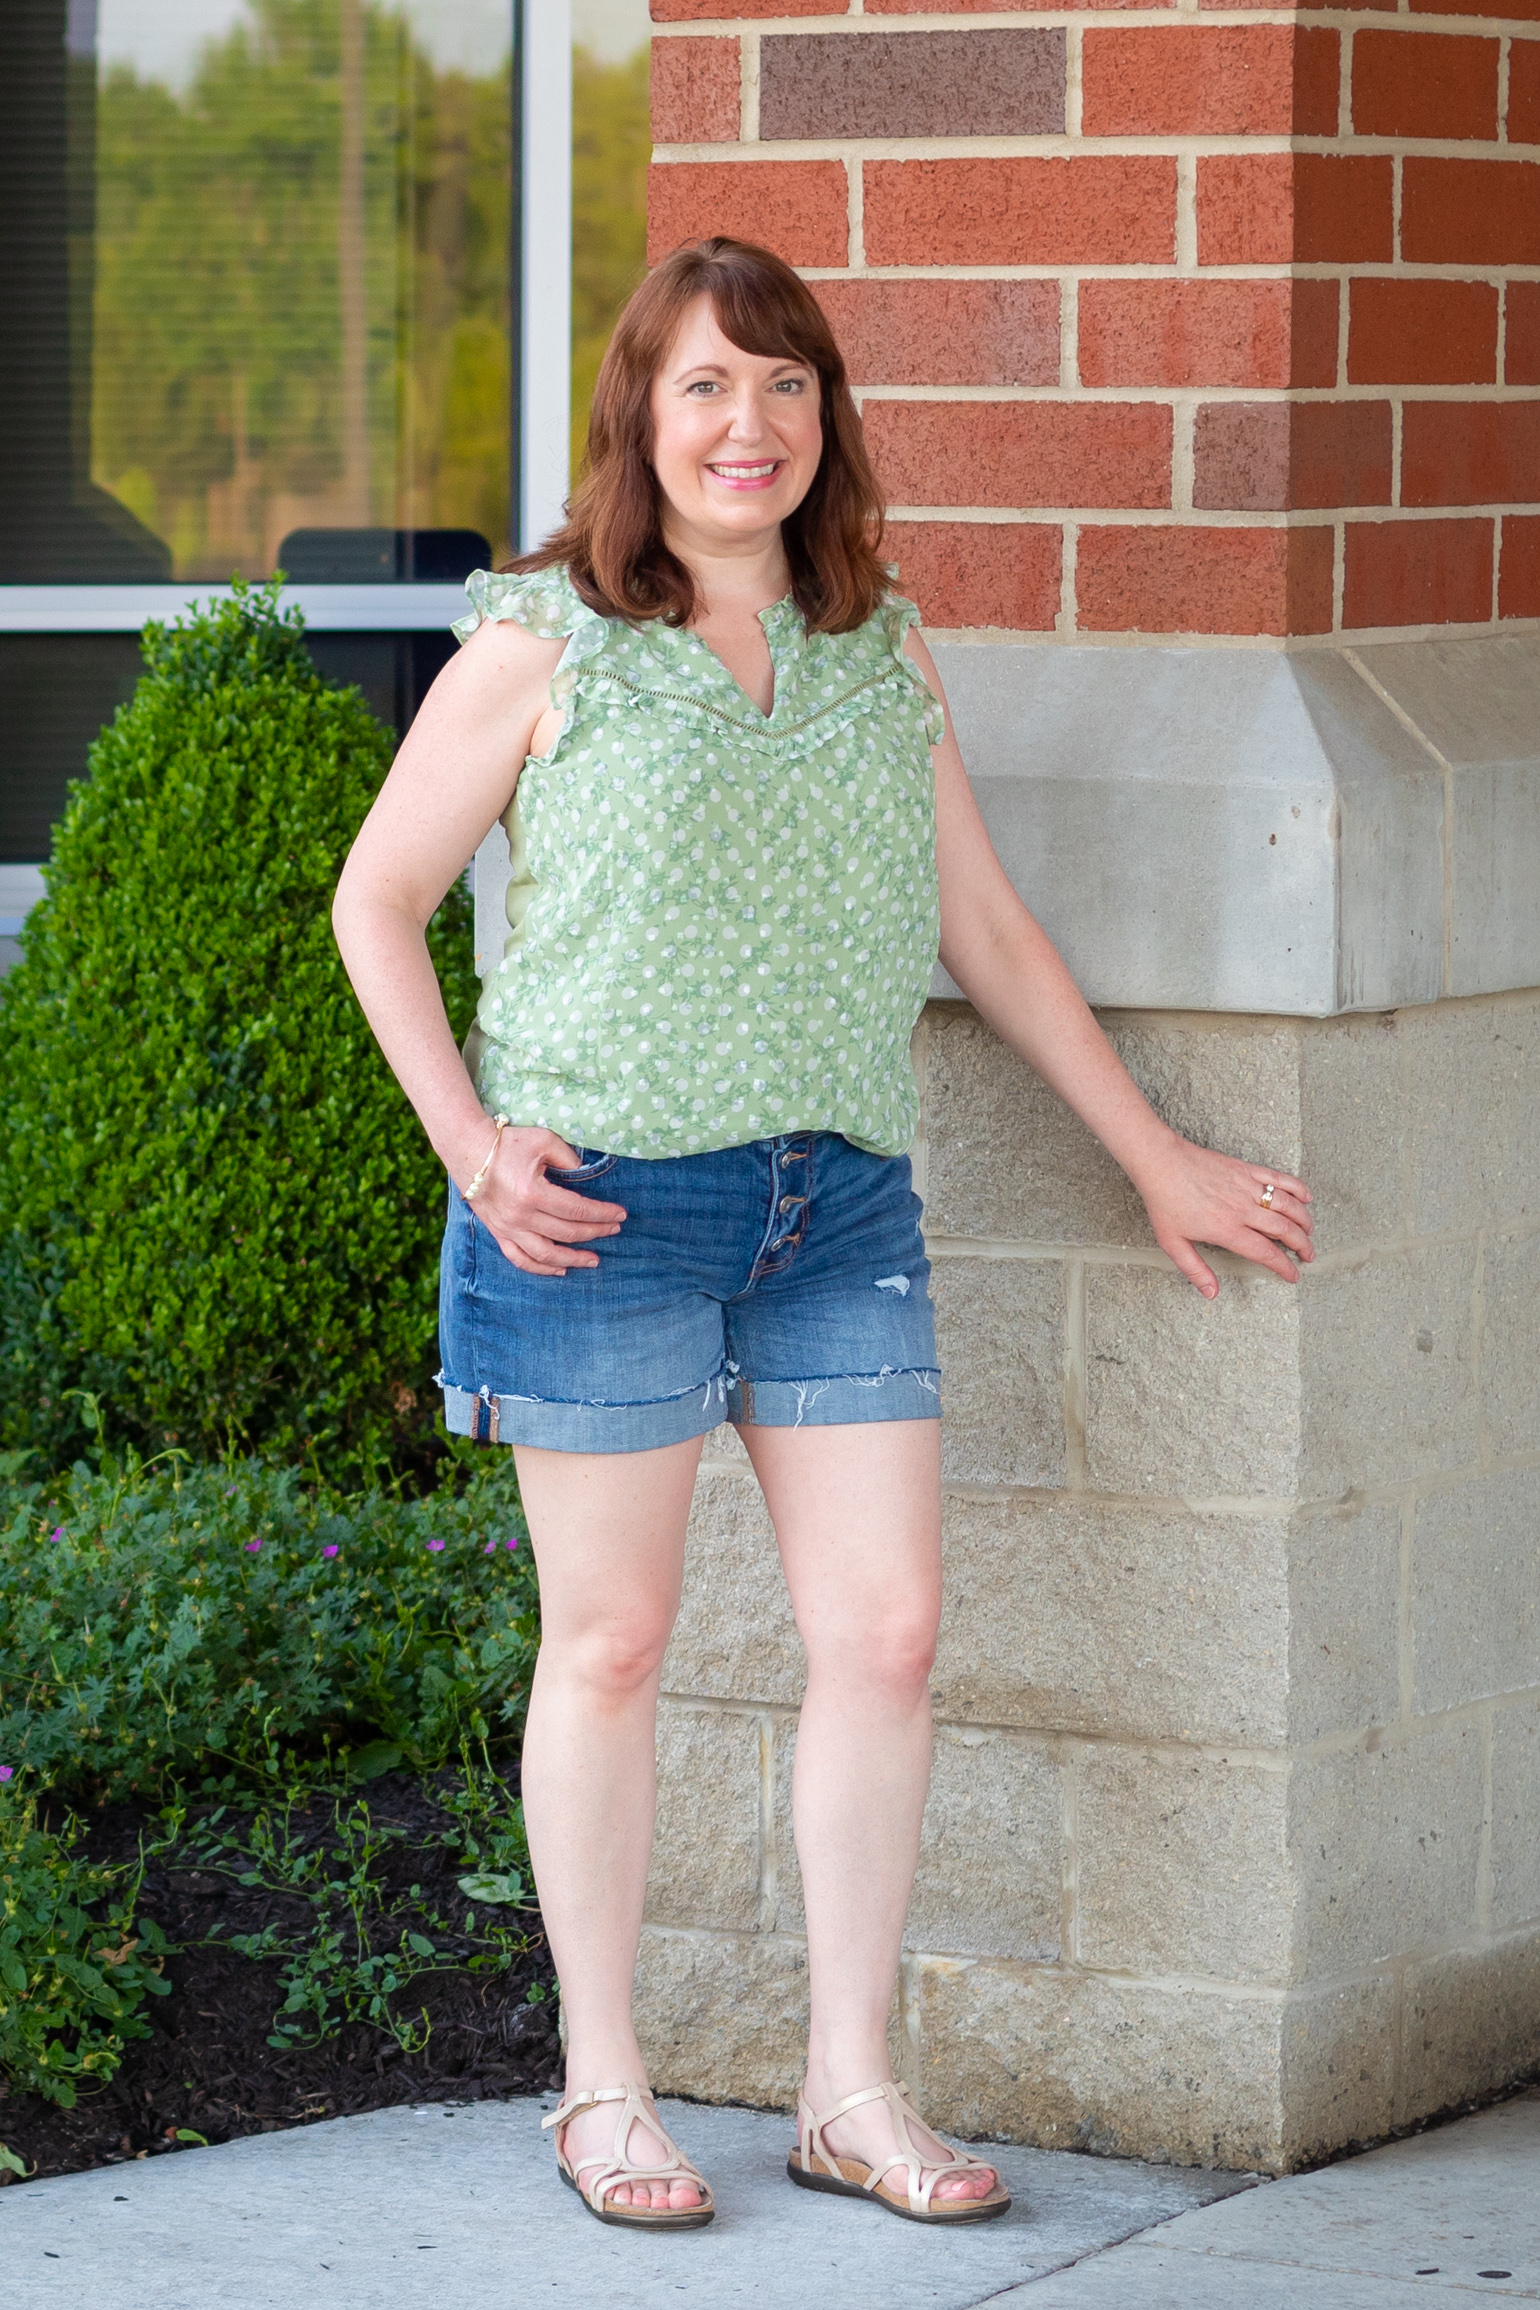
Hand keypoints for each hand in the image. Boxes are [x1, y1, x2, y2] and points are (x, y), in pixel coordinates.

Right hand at [458, 1126, 625, 1277]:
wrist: (466, 1148)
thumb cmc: (507, 1142)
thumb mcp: (544, 1141)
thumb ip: (569, 1159)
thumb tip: (587, 1176)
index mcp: (533, 1193)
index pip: (577, 1210)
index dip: (602, 1214)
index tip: (620, 1214)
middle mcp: (520, 1216)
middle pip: (567, 1233)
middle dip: (596, 1232)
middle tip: (615, 1229)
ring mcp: (508, 1228)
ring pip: (546, 1255)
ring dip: (573, 1260)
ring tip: (594, 1260)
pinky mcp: (498, 1233)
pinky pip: (520, 1259)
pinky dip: (541, 1269)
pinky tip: (560, 1270)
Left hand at [1132, 1135, 1313, 1298]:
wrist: (1161, 1163)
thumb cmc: (1164, 1202)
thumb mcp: (1173, 1243)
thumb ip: (1195, 1270)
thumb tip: (1211, 1293)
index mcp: (1227, 1229)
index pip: (1266, 1253)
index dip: (1284, 1266)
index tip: (1293, 1275)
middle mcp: (1242, 1209)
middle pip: (1285, 1230)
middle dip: (1303, 1245)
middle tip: (1309, 1256)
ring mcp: (1247, 1186)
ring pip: (1288, 1205)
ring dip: (1304, 1220)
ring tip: (1310, 1232)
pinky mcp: (1246, 1169)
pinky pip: (1279, 1178)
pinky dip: (1297, 1187)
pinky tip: (1307, 1197)